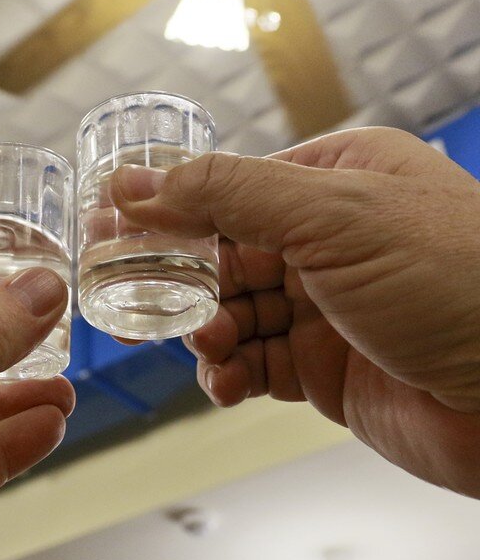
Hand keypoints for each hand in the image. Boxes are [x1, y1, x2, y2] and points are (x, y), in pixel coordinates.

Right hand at [111, 127, 479, 497]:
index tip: (115, 233)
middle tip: (139, 300)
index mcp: (338, 178)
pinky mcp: (325, 368)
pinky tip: (225, 381)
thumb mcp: (331, 213)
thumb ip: (225, 194)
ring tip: (209, 345)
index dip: (170, 212)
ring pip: (231, 312)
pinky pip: (253, 365)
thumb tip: (133, 184)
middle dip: (185, 281)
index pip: (230, 188)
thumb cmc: (458, 283)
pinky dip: (229, 374)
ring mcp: (326, 306)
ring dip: (207, 331)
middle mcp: (329, 239)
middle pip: (223, 254)